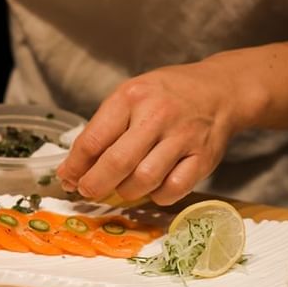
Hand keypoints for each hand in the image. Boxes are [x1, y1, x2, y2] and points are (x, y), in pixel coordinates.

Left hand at [56, 60, 245, 204]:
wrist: (219, 91)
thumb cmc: (166, 96)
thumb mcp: (130, 97)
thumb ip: (103, 129)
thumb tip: (74, 169)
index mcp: (132, 97)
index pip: (93, 140)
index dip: (75, 166)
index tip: (68, 178)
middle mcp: (157, 116)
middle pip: (117, 163)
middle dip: (94, 185)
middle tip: (88, 191)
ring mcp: (182, 138)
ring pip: (143, 180)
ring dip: (125, 191)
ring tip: (121, 186)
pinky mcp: (203, 158)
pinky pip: (172, 190)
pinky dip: (156, 196)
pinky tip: (152, 187)